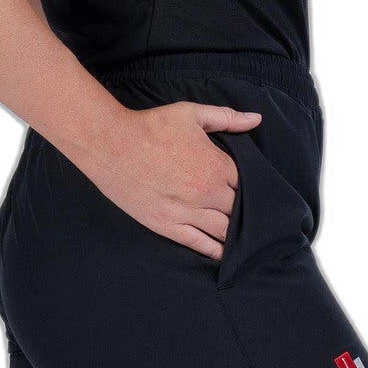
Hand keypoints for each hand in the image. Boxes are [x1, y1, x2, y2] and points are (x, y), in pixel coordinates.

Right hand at [82, 101, 262, 260]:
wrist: (111, 145)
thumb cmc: (152, 126)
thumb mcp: (192, 114)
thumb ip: (227, 118)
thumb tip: (256, 119)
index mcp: (216, 166)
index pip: (250, 183)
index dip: (253, 185)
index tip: (253, 187)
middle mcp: (207, 193)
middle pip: (240, 210)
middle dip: (246, 210)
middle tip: (251, 212)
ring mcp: (187, 212)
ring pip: (224, 231)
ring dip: (235, 232)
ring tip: (243, 235)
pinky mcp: (167, 226)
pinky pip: (199, 244)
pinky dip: (215, 250)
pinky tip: (224, 253)